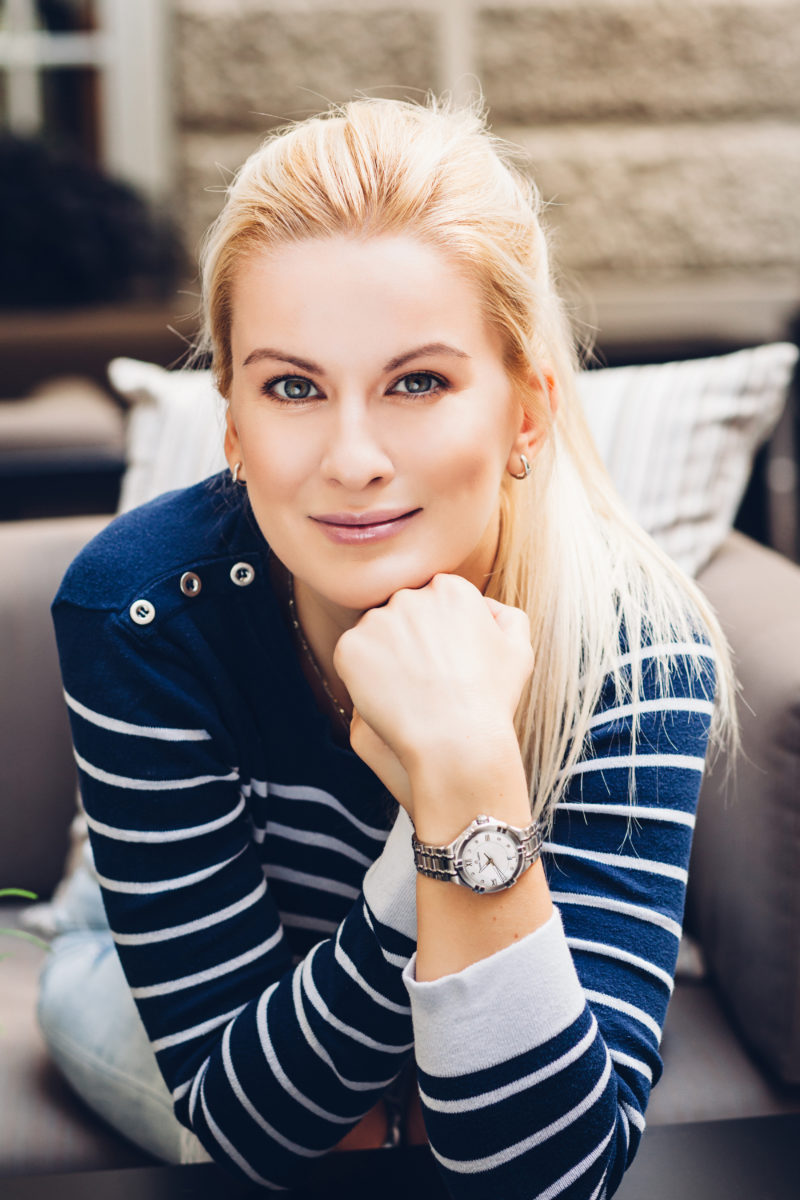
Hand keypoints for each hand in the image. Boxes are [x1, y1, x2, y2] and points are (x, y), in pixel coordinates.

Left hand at [333, 574, 532, 812]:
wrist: (456, 741)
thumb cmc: (491, 700)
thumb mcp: (518, 652)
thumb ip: (507, 618)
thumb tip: (486, 607)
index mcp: (450, 589)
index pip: (434, 601)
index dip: (439, 634)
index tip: (446, 662)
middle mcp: (410, 595)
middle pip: (403, 613)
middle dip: (411, 639)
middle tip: (425, 678)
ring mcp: (376, 620)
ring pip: (376, 633)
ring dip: (385, 655)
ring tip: (407, 691)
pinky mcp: (350, 647)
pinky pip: (353, 656)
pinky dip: (363, 675)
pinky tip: (386, 697)